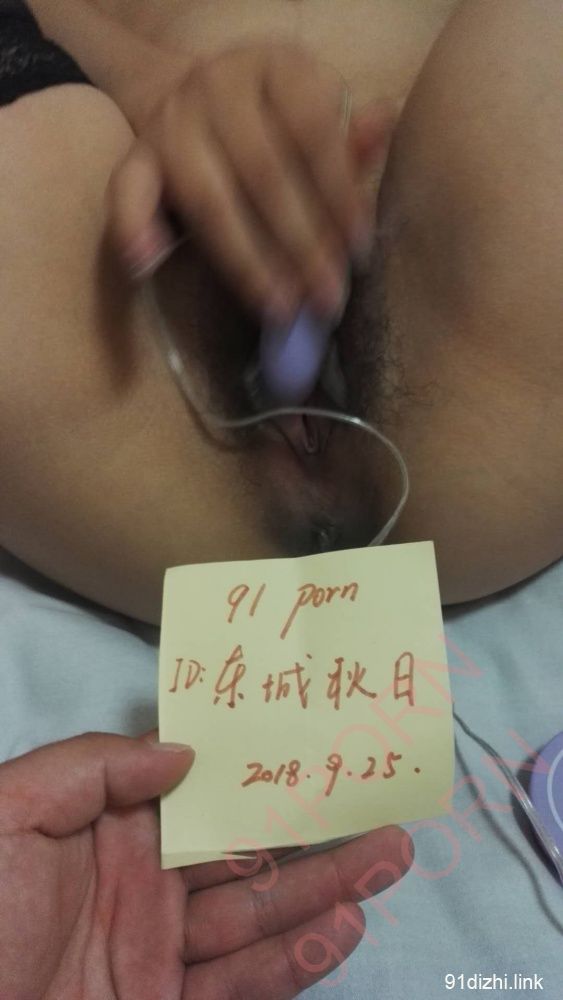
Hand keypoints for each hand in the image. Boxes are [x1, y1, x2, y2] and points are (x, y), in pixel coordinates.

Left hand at [0, 732, 410, 998]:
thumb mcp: (12, 813)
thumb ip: (92, 768)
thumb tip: (181, 752)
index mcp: (112, 830)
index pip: (200, 792)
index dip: (256, 771)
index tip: (314, 746)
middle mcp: (147, 883)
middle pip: (246, 850)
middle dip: (314, 830)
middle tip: (377, 805)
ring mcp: (162, 948)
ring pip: (259, 912)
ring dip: (326, 886)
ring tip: (388, 855)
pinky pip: (244, 982)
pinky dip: (296, 957)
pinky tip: (342, 926)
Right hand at [108, 40, 393, 325]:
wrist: (203, 100)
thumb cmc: (279, 123)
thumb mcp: (319, 115)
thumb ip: (349, 135)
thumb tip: (382, 122)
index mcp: (275, 67)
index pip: (312, 129)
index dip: (339, 193)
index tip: (359, 252)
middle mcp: (217, 85)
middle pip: (263, 172)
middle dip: (302, 244)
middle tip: (327, 298)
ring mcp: (171, 121)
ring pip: (208, 198)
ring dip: (246, 261)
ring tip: (278, 307)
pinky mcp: (136, 156)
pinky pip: (126, 193)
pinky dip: (132, 229)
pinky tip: (146, 264)